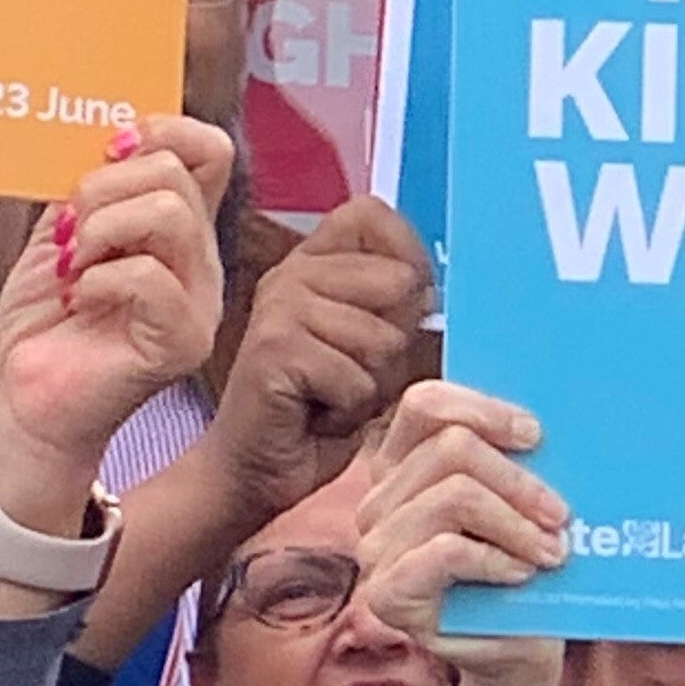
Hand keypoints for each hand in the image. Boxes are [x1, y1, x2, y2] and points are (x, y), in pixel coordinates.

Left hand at [0, 118, 231, 531]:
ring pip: (170, 214)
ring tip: (73, 264)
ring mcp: (198, 304)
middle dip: (104, 186)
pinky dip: (100, 277)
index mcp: (178, 233)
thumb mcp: (58, 238)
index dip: (160, 131)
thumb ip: (84, 190)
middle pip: (178, 174)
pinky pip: (150, 276)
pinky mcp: (180, 343)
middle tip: (68, 233)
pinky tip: (79, 299)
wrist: (26, 408)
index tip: (105, 151)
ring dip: (101, 228)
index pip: (209, 150)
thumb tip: (104, 135)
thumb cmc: (44, 328)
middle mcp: (199, 264)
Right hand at [204, 197, 435, 535]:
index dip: (405, 256)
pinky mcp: (275, 350)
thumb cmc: (315, 413)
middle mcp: (290, 275)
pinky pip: (357, 378)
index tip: (400, 305)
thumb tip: (432, 288)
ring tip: (330, 397)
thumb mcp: (366, 348)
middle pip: (396, 281)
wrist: (252, 472)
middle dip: (393, 343)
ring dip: (370, 385)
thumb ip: (391, 305)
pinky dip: (348, 410)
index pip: (371, 213)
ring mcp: (279, 309)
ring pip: (383, 338)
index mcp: (310, 264)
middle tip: (348, 371)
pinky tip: (315, 415)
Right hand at [360, 378, 568, 681]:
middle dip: (518, 479)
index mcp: (404, 465)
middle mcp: (378, 502)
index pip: (425, 404)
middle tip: (562, 513)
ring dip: (517, 523)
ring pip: (453, 496)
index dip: (483, 409)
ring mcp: (375, 549)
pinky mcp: (386, 595)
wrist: (517, 650)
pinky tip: (521, 573)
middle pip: (451, 449)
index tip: (536, 436)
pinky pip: (444, 550)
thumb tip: (550, 425)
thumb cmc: (522, 569)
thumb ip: (515, 463)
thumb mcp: (518, 506)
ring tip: (554, 550)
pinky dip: (495, 558)